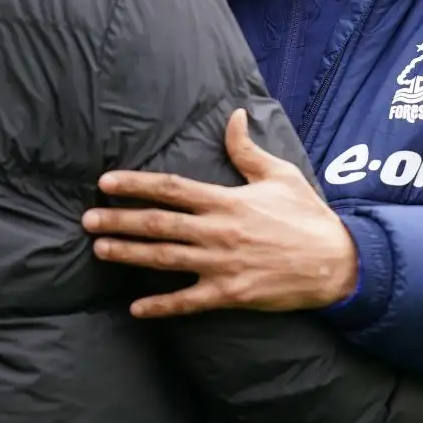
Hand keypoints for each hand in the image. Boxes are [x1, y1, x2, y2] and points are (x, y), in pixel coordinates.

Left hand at [82, 109, 356, 317]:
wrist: (336, 262)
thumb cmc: (306, 215)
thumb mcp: (279, 175)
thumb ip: (247, 149)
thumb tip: (234, 114)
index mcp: (226, 200)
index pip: (170, 188)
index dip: (135, 184)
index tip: (106, 182)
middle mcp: (218, 231)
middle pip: (158, 224)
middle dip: (119, 220)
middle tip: (86, 220)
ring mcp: (222, 265)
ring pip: (164, 259)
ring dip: (128, 254)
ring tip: (99, 249)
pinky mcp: (230, 293)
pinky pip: (188, 301)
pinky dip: (161, 306)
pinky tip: (136, 308)